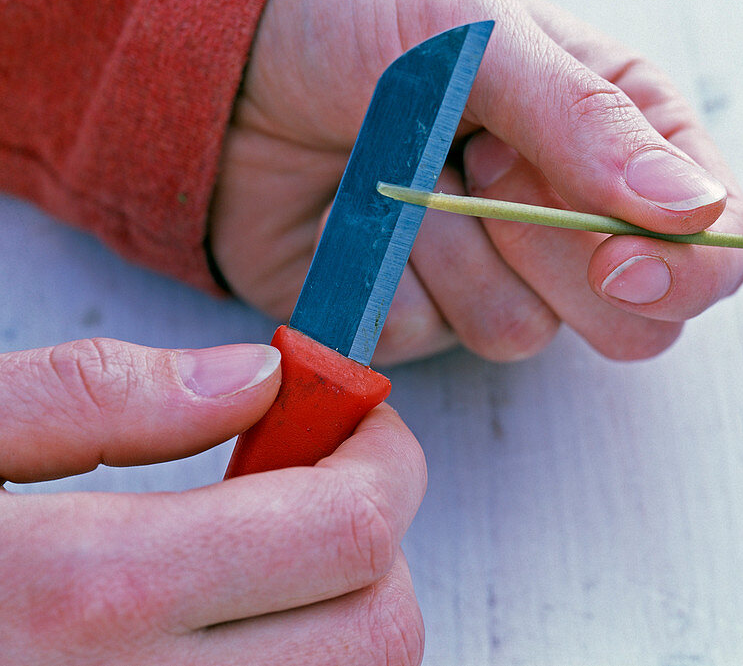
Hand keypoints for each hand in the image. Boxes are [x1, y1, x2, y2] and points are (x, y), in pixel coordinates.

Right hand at [0, 338, 426, 664]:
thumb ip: (95, 397)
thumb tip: (254, 375)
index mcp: (86, 595)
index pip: (347, 530)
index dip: (385, 457)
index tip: (357, 417)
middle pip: (380, 634)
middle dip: (377, 538)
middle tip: (314, 481)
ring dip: (345, 605)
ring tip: (259, 550)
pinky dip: (300, 662)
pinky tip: (225, 620)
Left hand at [210, 0, 742, 364]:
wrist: (236, 62)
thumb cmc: (367, 18)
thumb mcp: (479, 33)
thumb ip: (586, 118)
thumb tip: (695, 209)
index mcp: (625, 138)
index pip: (715, 246)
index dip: (682, 270)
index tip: (612, 256)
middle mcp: (578, 219)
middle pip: (641, 321)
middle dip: (553, 256)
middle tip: (481, 163)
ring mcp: (503, 277)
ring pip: (527, 336)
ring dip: (455, 251)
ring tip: (407, 169)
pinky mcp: (425, 317)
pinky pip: (434, 341)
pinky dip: (390, 278)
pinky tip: (364, 214)